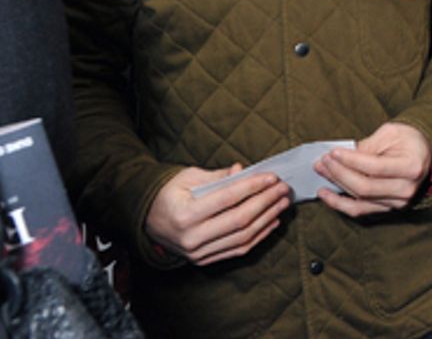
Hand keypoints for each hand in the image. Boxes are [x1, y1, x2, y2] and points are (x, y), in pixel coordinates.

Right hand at [144, 165, 291, 265]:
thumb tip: (242, 170)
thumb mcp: (188, 178)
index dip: (253, 187)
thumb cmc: (169, 193)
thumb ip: (217, 176)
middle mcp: (191, 238)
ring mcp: (197, 253)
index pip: (227, 199)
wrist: (148, 220)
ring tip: (282, 203)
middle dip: (266, 202)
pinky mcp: (204, 260)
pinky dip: (258, 236)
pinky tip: (272, 222)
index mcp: (184, 214)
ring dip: (267, 219)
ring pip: (242, 237)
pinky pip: (238, 249)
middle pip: (239, 219)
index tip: (272, 177)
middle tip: (284, 189)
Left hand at [315, 122, 431, 216]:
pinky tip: (325, 193)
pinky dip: (340, 203)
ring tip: (321, 171)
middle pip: (364, 187)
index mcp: (411, 167)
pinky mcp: (387, 208)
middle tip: (322, 161)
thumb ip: (368, 145)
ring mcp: (397, 203)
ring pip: (359, 199)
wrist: (422, 154)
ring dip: (336, 185)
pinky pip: (359, 210)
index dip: (351, 160)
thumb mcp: (391, 133)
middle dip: (339, 173)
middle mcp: (406, 189)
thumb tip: (341, 156)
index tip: (333, 152)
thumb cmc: (408, 140)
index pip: (374, 167)